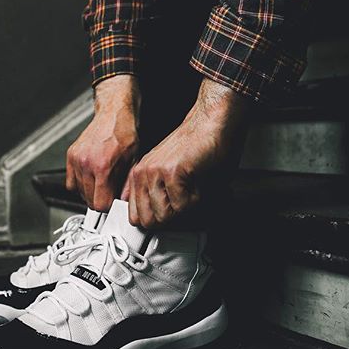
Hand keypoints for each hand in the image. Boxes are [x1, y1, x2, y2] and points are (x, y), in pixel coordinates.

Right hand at [66, 75, 140, 211]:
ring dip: (90, 192)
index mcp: (103, 167)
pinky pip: (70, 182)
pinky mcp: (71, 156)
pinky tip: (90, 178)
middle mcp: (87, 164)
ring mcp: (77, 160)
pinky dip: (79, 184)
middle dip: (100, 199)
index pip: (100, 204)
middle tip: (109, 190)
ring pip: (79, 192)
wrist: (113, 114)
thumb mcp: (133, 161)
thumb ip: (127, 186)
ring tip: (101, 181)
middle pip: (89, 200)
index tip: (113, 202)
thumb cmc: (125, 133)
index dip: (109, 206)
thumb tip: (123, 204)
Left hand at [123, 77, 253, 228]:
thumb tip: (160, 226)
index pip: (136, 217)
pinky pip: (183, 207)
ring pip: (165, 217)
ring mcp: (155, 173)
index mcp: (139, 174)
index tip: (172, 215)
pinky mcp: (172, 173)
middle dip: (172, 218)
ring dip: (186, 208)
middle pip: (149, 222)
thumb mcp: (170, 174)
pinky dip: (197, 200)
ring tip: (193, 186)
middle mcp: (143, 173)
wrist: (212, 122)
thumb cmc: (199, 148)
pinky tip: (199, 180)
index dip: (158, 221)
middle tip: (186, 199)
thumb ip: (159, 197)